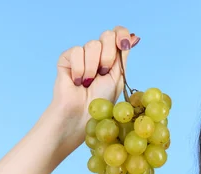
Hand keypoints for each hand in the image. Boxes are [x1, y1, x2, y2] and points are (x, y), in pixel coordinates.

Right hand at [48, 26, 139, 154]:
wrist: (82, 114)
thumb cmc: (101, 102)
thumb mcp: (118, 78)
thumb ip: (122, 57)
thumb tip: (133, 37)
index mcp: (112, 57)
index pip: (117, 33)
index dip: (121, 34)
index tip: (124, 45)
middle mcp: (97, 53)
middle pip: (107, 35)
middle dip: (108, 56)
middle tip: (103, 73)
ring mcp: (82, 55)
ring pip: (92, 44)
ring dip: (93, 67)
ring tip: (88, 83)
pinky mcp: (67, 58)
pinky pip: (77, 51)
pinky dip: (79, 69)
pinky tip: (78, 81)